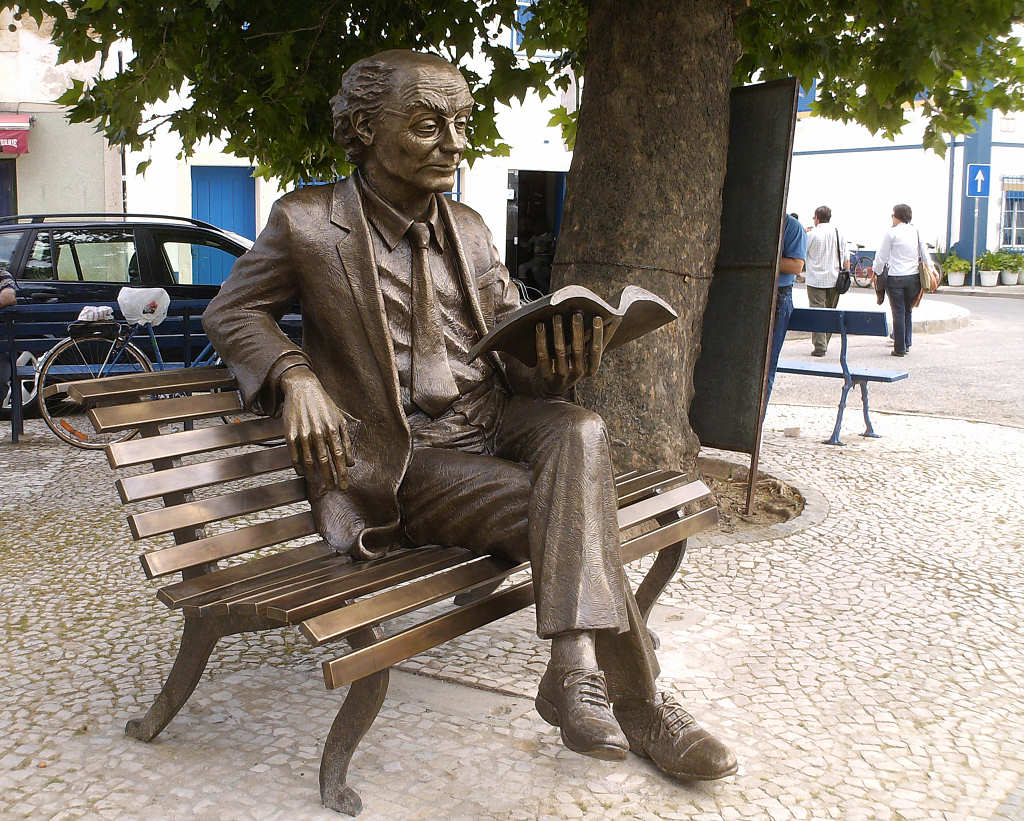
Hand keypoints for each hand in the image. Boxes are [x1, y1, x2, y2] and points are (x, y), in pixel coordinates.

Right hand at [280, 366, 353, 488]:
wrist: (302, 388)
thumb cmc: (324, 405)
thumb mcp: (339, 420)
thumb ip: (346, 442)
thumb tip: (351, 463)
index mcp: (332, 429)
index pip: (339, 456)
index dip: (342, 473)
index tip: (344, 485)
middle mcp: (318, 432)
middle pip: (325, 461)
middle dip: (330, 478)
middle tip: (333, 489)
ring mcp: (303, 433)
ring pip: (309, 461)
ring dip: (314, 475)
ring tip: (318, 484)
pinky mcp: (290, 433)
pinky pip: (294, 455)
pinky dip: (299, 466)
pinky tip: (303, 473)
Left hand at [534, 312, 604, 394]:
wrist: (550, 388)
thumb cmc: (573, 364)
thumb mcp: (588, 355)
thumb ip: (601, 339)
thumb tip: (617, 317)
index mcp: (591, 369)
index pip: (596, 351)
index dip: (598, 335)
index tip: (597, 317)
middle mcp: (577, 374)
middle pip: (578, 351)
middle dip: (577, 330)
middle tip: (576, 313)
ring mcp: (561, 377)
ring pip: (560, 352)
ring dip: (559, 332)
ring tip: (557, 316)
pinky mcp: (545, 376)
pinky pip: (543, 357)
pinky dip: (541, 340)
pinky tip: (540, 326)